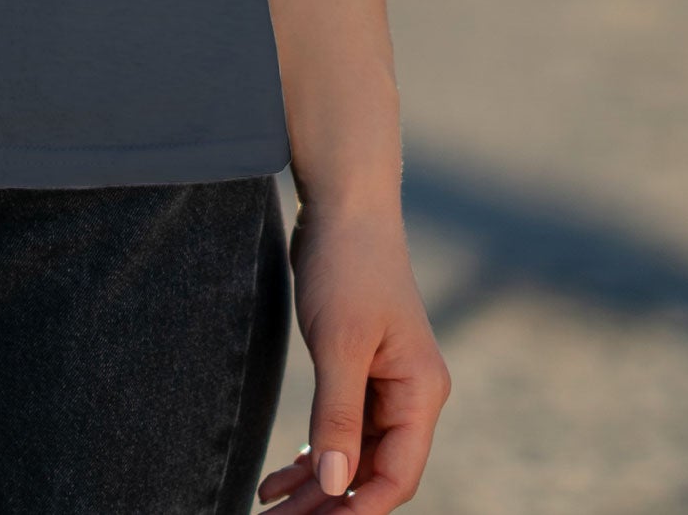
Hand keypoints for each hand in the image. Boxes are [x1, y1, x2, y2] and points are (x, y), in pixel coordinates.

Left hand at [257, 197, 449, 510]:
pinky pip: (339, 428)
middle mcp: (409, 396)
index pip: (396, 475)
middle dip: (327, 504)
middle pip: (371, 472)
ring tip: (267, 509)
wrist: (343, 203)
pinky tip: (278, 477)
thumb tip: (335, 485)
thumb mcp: (339, 344)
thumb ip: (338, 416)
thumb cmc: (348, 266)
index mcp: (420, 393)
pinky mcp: (358, 370)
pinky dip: (311, 454)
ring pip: (351, 455)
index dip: (357, 509)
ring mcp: (384, 385)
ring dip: (314, 485)